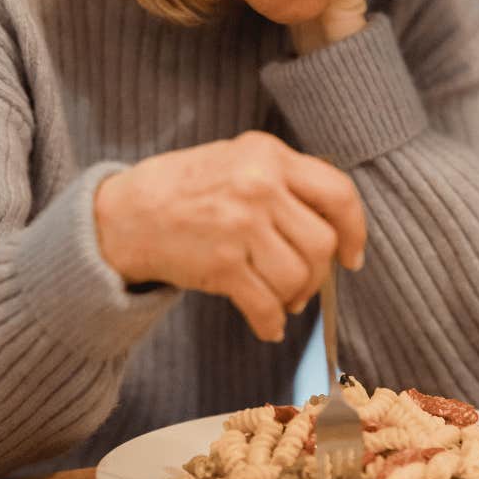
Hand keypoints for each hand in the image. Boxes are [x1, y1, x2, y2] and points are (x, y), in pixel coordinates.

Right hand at [94, 131, 366, 341]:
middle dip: (318, 274)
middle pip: (321, 243)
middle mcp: (259, 184)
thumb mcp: (237, 159)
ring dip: (294, 298)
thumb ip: (284, 180)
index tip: (352, 255)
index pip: (338, 193)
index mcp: (268, 154)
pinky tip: (266, 324)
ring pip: (298, 277)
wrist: (123, 214)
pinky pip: (266, 305)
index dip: (355, 231)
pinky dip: (271, 323)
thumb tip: (333, 228)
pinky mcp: (221, 263)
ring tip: (279, 299)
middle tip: (302, 285)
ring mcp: (240, 224)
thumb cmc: (184, 189)